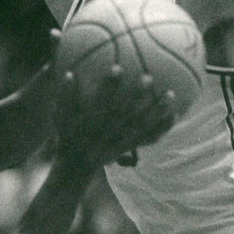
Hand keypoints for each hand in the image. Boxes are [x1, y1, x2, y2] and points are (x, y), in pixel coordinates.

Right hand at [55, 66, 175, 168]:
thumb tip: (69, 72)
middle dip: (136, 96)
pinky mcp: (129, 147)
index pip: (100, 101)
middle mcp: (107, 132)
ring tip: (171, 94)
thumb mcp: (58, 116)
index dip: (109, 85)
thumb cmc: (67, 134)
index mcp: (90, 122)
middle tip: (149, 77)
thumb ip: (64, 95)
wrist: (76, 166)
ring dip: (156, 111)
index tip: (118, 67)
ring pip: (140, 126)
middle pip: (124, 113)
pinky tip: (175, 116)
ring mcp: (120, 141)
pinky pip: (148, 139)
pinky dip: (162, 129)